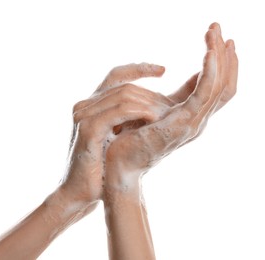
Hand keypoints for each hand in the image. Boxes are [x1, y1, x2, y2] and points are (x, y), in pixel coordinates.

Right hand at [58, 64, 165, 202]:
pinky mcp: (88, 128)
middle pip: (125, 87)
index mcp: (93, 106)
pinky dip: (139, 112)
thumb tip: (156, 109)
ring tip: (168, 114)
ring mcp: (84, 115)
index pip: (116, 76)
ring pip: (123, 95)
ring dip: (149, 103)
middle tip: (173, 105)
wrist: (81, 191)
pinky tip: (155, 119)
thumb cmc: (102, 167)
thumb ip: (130, 120)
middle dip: (152, 94)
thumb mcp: (118, 138)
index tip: (163, 70)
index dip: (139, 68)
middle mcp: (85, 105)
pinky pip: (119, 111)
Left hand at [102, 23, 237, 188]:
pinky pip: (204, 93)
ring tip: (216, 32)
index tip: (218, 39)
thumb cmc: (124, 137)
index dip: (218, 63)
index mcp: (186, 117)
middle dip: (223, 56)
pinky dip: (210, 72)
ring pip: (218, 86)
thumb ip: (159, 95)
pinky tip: (210, 52)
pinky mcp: (182, 124)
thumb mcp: (146, 110)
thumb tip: (163, 71)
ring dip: (219, 57)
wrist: (114, 163)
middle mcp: (194, 121)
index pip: (212, 87)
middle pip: (221, 85)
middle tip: (219, 29)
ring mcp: (191, 124)